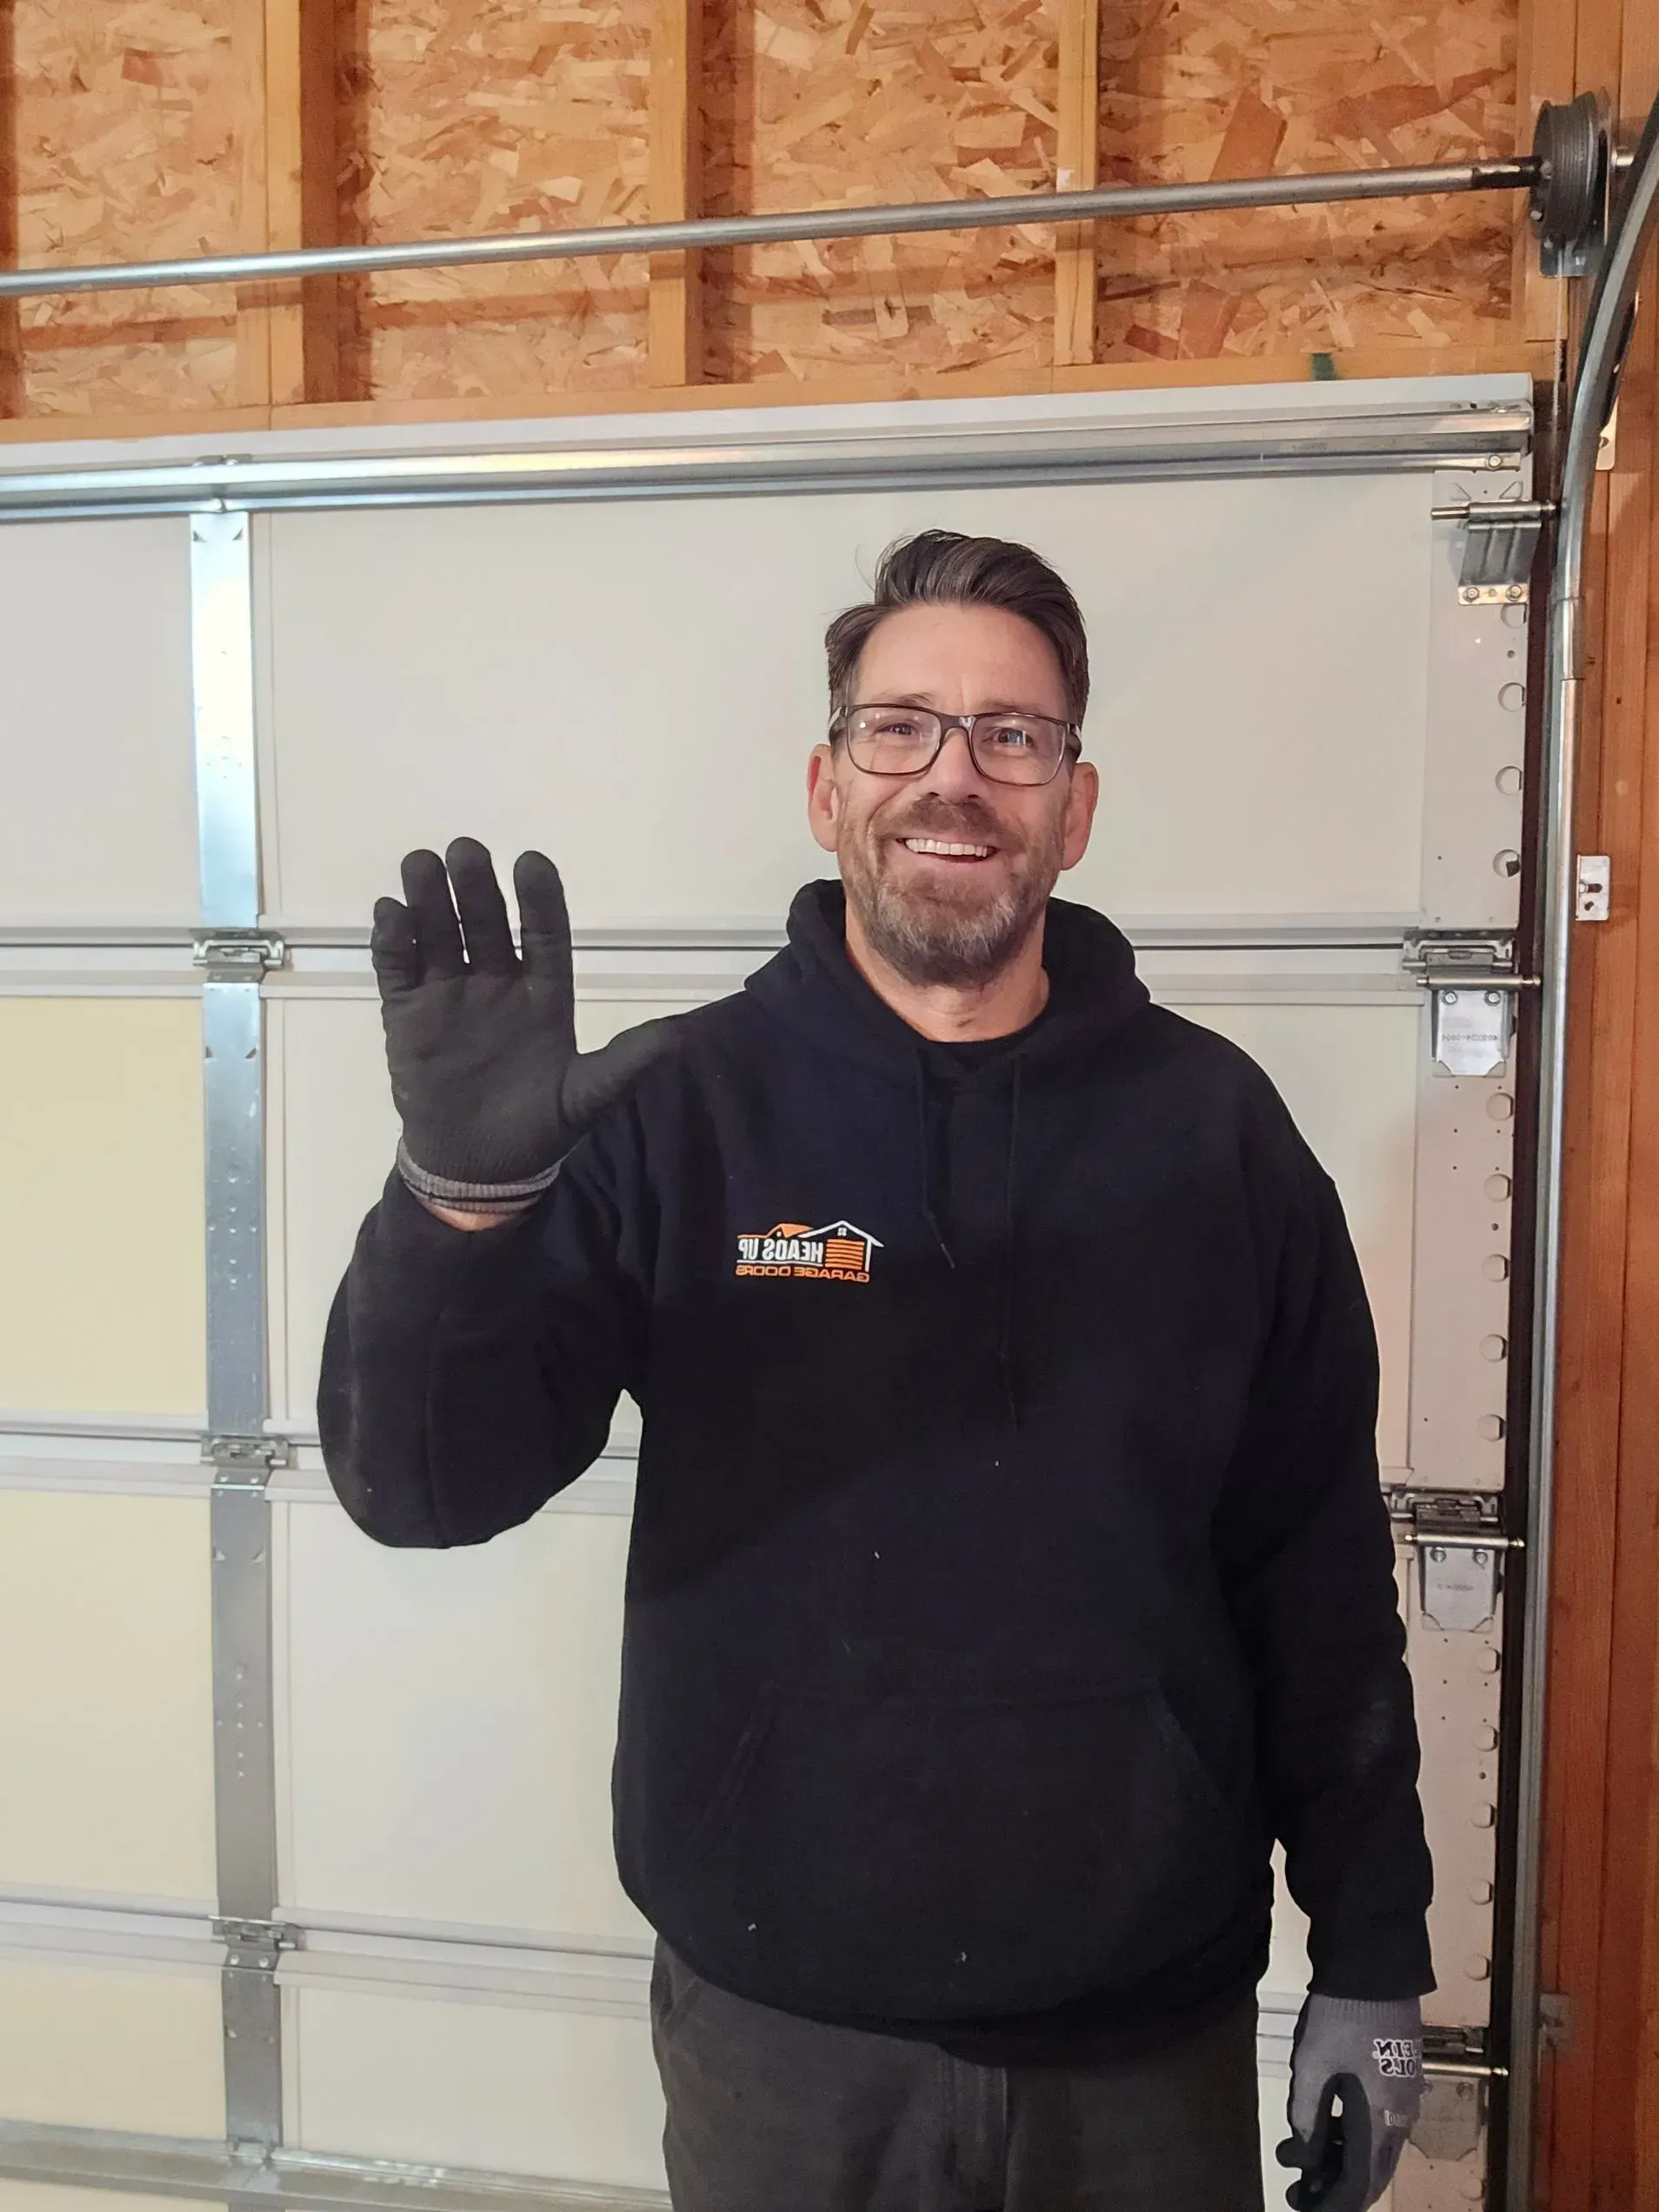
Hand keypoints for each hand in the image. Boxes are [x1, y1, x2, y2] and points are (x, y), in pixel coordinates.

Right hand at [372, 838, 679, 1207]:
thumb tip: (679, 1037)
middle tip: (466, 849)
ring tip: (421, 862)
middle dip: (476, 887)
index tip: (532, 863)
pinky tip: (389, 912)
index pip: (545, 935)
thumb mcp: (587, 1098)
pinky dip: (392, 941)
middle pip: (486, 924)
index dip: (540, 901)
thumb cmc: (539, 1128)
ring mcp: (449, 994)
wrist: (479, 1170)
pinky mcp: (407, 1014)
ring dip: (430, 900)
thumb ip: (624, 1064)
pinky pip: (399, 969)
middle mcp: (497, 982)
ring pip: (440, 935)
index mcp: (544, 993)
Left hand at [1277, 1995, 1423, 2209]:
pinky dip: (1355, 2134)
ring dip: (1345, 2158)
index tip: (1307, 2206)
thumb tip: (1304, 2154)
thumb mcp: (1313, 2064)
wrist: (1373, 1964)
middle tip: (1304, 2190)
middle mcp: (1402, 2114)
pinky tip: (1328, 2128)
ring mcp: (1405, 2091)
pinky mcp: (1399, 2071)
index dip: (1336, 2200)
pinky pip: (1381, 2120)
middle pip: (1375, 2168)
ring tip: (1306, 2161)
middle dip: (1341, 2185)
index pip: (1363, 2180)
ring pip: (1379, 2144)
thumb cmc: (1343, 2015)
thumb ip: (1306, 2114)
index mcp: (1383, 2118)